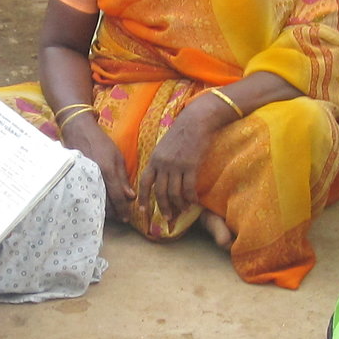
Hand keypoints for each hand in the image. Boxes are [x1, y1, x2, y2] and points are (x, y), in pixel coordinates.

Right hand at [63, 111, 135, 221]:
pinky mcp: (74, 179)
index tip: (127, 218)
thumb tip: (130, 196)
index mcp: (107, 171)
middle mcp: (95, 177)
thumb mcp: (117, 156)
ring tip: (110, 213)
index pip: (117, 196)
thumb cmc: (101, 142)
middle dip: (113, 213)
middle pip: (104, 203)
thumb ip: (123, 177)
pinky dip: (92, 202)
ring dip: (103, 210)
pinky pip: (85, 195)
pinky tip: (97, 205)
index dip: (123, 209)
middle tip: (119, 217)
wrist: (78, 130)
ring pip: (94, 202)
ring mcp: (83, 179)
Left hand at [141, 99, 222, 224]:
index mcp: (154, 159)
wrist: (195, 121)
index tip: (143, 210)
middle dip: (163, 207)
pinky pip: (188, 188)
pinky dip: (190, 198)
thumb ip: (159, 162)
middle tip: (167, 217)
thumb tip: (159, 177)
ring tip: (183, 211)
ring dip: (178, 205)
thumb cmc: (181, 133)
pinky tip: (193, 202)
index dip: (143, 198)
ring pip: (174, 193)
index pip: (144, 182)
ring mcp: (176, 165)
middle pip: (160, 192)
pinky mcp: (191, 166)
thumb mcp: (163, 147)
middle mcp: (163, 164)